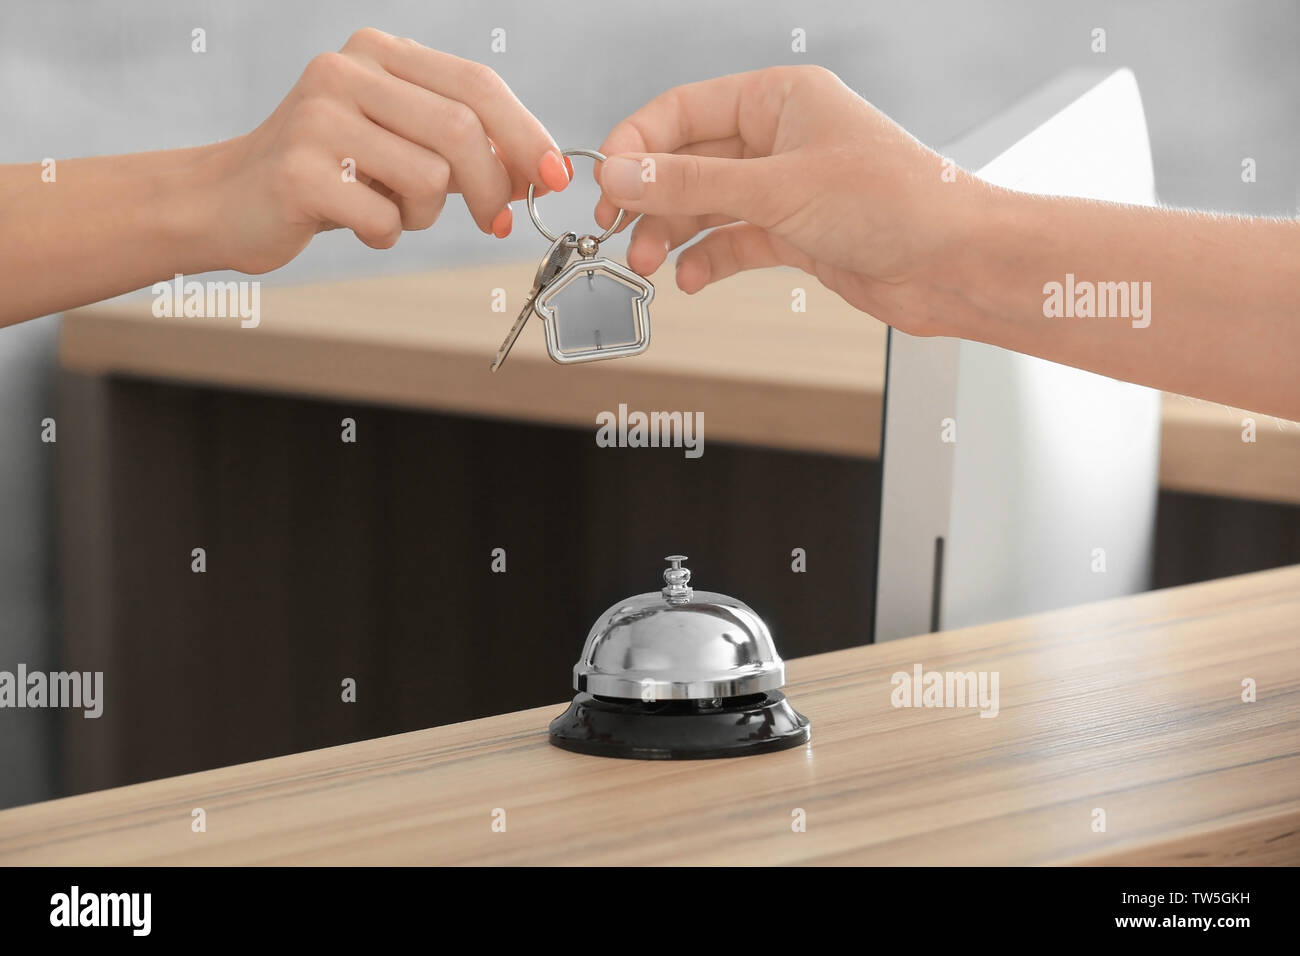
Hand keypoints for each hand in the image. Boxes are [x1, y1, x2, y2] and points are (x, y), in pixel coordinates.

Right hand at [211, 28, 571, 273]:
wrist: (230, 199)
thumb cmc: (330, 173)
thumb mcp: (399, 141)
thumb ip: (462, 143)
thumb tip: (538, 169)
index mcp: (379, 53)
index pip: (477, 85)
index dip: (526, 134)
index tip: (554, 178)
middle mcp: (347, 71)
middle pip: (461, 130)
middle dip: (493, 186)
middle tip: (493, 221)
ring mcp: (317, 118)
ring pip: (429, 178)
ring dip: (426, 213)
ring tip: (391, 210)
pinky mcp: (298, 171)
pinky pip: (385, 218)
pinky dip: (386, 235)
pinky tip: (358, 224)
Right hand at [594, 66, 991, 334]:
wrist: (954, 265)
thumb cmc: (897, 203)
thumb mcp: (778, 187)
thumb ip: (692, 182)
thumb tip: (621, 171)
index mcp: (780, 98)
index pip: (684, 110)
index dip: (638, 145)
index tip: (605, 181)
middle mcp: (781, 138)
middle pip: (689, 162)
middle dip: (652, 198)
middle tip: (618, 231)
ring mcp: (788, 188)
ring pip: (708, 206)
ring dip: (673, 234)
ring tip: (648, 263)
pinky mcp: (797, 233)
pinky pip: (735, 241)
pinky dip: (709, 260)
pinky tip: (691, 279)